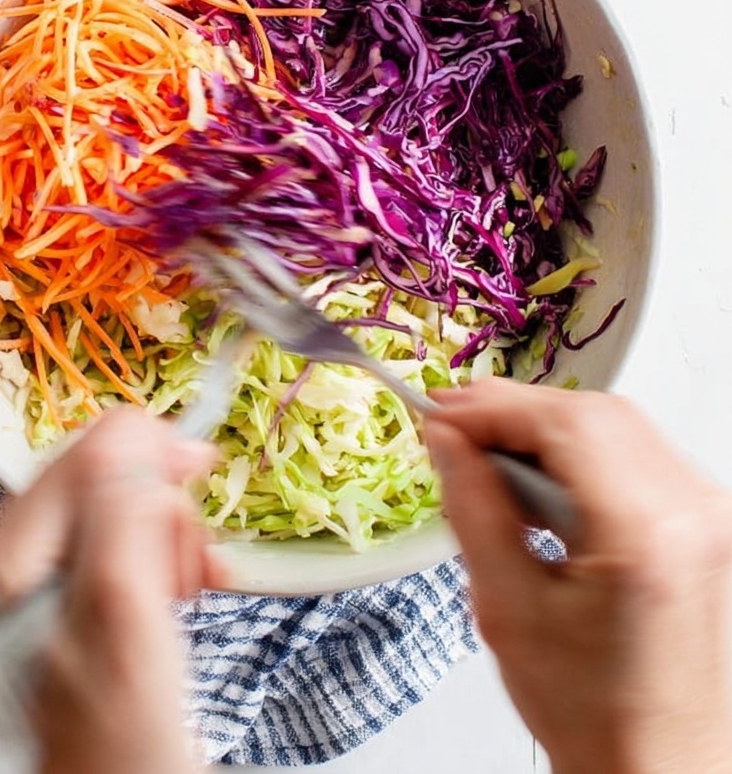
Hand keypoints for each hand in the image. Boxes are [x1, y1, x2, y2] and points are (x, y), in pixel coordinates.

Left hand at [0, 410, 221, 773]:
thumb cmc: (87, 768)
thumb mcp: (117, 628)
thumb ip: (123, 519)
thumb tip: (138, 438)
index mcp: (16, 556)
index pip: (93, 446)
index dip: (157, 447)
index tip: (203, 471)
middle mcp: (13, 571)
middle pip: (102, 479)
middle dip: (164, 502)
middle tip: (196, 559)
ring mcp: (31, 604)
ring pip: (113, 523)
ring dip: (165, 541)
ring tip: (193, 588)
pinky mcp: (55, 636)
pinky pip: (112, 570)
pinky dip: (155, 576)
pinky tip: (178, 607)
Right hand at [427, 380, 731, 773]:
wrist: (655, 764)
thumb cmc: (590, 710)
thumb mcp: (506, 606)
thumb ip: (473, 506)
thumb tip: (447, 438)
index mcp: (645, 535)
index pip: (563, 424)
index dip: (493, 407)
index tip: (440, 411)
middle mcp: (690, 514)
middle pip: (592, 414)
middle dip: (516, 412)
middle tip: (454, 428)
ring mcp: (704, 515)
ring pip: (614, 424)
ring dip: (545, 428)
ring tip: (487, 455)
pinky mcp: (701, 521)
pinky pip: (634, 451)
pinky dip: (578, 451)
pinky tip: (536, 478)